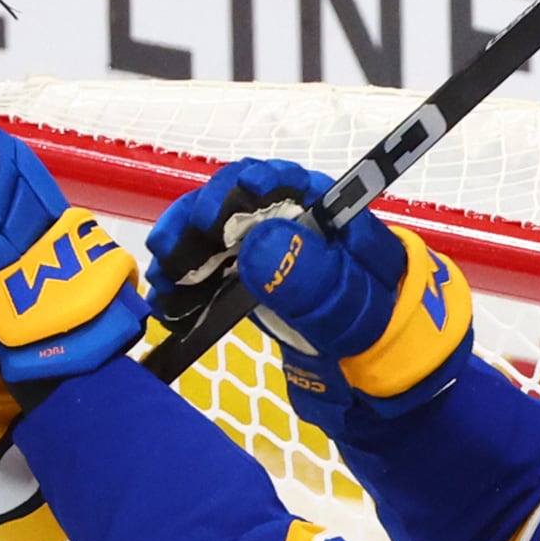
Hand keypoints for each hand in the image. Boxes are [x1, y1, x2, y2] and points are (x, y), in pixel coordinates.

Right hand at [159, 161, 471, 421]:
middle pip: (234, 200)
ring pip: (212, 230)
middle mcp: (289, 216)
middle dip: (197, 221)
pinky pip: (208, 263)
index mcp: (324, 207)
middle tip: (171, 250)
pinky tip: (166, 296)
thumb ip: (311, 277)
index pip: (281, 180)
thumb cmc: (374, 323)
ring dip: (181, 247)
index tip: (212, 217)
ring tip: (162, 278)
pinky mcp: (246, 273)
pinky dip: (183, 276)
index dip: (241, 189)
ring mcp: (264, 244)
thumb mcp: (349, 305)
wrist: (377, 360)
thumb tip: (259, 243)